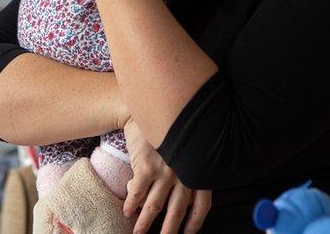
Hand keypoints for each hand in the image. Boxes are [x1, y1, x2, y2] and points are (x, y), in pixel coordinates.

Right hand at [124, 118, 210, 233]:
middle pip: (177, 211)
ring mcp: (165, 172)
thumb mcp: (185, 148)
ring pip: (154, 206)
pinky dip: (131, 204)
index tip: (189, 233)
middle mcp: (184, 174)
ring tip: (138, 233)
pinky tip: (127, 212)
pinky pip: (137, 193)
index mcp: (197, 170)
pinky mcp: (146, 167)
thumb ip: (186, 171)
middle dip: (170, 231)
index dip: (195, 222)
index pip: (202, 204)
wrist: (149, 108)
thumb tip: (180, 194)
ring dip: (145, 223)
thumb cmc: (169, 128)